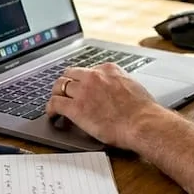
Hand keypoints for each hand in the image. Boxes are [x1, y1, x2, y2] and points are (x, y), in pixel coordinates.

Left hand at [45, 63, 160, 148]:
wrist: (142, 123)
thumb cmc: (143, 111)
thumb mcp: (132, 86)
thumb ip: (119, 84)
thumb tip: (117, 91)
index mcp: (108, 70)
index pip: (88, 70)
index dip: (82, 80)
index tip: (81, 87)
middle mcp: (94, 77)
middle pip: (70, 74)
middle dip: (66, 83)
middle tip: (64, 93)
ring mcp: (83, 91)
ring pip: (59, 86)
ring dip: (56, 94)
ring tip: (56, 103)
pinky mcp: (76, 108)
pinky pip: (55, 104)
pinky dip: (50, 109)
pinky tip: (52, 115)